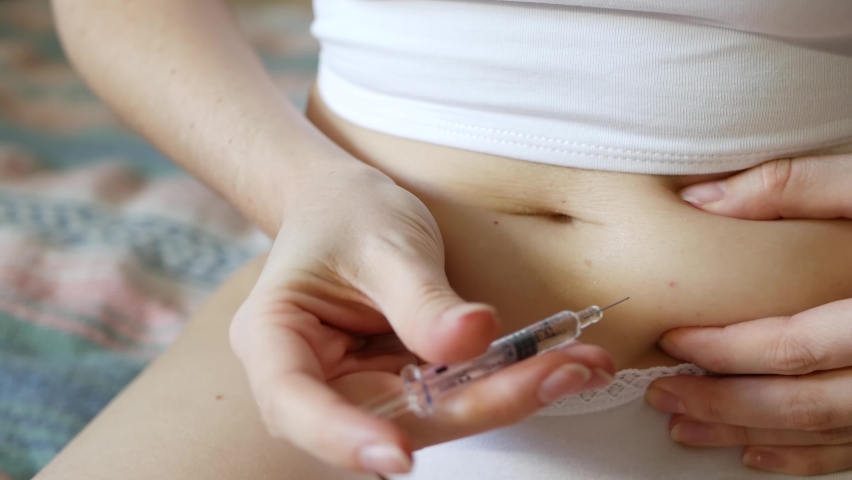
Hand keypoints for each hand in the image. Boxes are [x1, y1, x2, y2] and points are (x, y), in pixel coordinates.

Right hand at [229, 165, 614, 474]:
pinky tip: (564, 361)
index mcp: (275, 340)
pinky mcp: (404, 385)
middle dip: (478, 405)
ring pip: (435, 416)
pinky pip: (457, 395)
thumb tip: (474, 339)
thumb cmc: (347, 214)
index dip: (343, 437)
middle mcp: (314, 381)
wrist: (350, 206)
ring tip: (579, 364)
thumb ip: (422, 299)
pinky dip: (511, 379)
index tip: (398, 454)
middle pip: (387, 418)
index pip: (295, 403)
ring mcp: (362, 389)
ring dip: (510, 394)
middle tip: (555, 374)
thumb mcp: (382, 243)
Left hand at [646, 155, 851, 475]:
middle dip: (722, 403)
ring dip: (746, 434)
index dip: (726, 349)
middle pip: (801, 402)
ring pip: (821, 432)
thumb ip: (794, 188)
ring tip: (685, 426)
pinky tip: (753, 451)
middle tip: (662, 394)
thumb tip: (702, 200)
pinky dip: (801, 457)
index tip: (673, 340)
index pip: (795, 346)